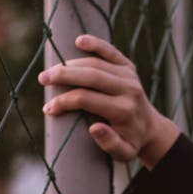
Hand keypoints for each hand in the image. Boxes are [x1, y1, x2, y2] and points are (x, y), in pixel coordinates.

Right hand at [38, 34, 179, 167]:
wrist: (150, 128)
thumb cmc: (130, 141)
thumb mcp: (124, 152)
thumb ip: (110, 144)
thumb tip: (94, 127)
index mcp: (124, 110)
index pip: (87, 99)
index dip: (64, 102)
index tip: (48, 109)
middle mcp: (129, 90)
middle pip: (91, 76)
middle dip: (63, 76)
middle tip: (42, 79)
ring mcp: (129, 76)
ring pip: (96, 63)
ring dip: (70, 64)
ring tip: (50, 71)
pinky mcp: (128, 67)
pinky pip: (111, 51)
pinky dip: (95, 44)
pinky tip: (79, 41)